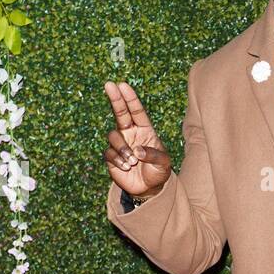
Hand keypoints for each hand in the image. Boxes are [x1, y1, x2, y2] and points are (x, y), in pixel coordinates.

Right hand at [103, 80, 172, 196]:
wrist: (149, 188)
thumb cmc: (159, 171)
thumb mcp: (163, 163)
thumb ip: (153, 154)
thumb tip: (137, 150)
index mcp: (144, 130)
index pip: (136, 111)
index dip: (130, 98)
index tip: (123, 85)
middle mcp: (130, 134)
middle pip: (120, 113)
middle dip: (115, 99)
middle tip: (109, 84)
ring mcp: (120, 145)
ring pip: (113, 136)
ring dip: (122, 148)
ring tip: (132, 161)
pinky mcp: (112, 157)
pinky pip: (109, 153)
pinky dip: (118, 160)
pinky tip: (126, 167)